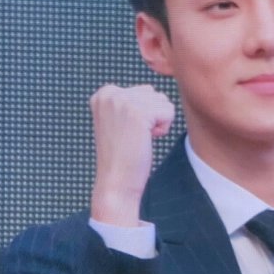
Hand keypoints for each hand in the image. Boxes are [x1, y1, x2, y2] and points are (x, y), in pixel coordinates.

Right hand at [90, 84, 174, 225]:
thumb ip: (131, 101)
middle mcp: (110, 93)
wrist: (117, 182)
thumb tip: (154, 91)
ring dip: (158, 123)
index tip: (127, 131)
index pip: (144, 91)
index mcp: (103, 93)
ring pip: (163, 102)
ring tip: (139, 139)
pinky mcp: (138, 112)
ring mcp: (123, 101)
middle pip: (154, 94)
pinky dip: (164, 129)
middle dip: (152, 117)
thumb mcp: (120, 120)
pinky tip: (145, 141)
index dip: (144, 114)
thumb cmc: (123, 155)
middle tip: (133, 137)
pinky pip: (169, 112)